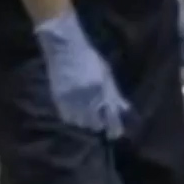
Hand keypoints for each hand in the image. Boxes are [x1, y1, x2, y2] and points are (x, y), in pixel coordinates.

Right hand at [34, 12, 129, 138]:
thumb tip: (124, 109)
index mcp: (102, 90)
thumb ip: (115, 93)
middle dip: (99, 124)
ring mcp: (72, 99)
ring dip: (85, 121)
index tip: (114, 135)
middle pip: (95, 124)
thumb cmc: (89, 58)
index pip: (111, 118)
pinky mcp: (59, 99)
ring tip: (85, 112)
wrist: (64, 48)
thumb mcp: (106, 74)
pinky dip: (72, 117)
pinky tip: (74, 110)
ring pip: (81, 123)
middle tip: (99, 122)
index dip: (114, 129)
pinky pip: (67, 118)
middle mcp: (87, 97)